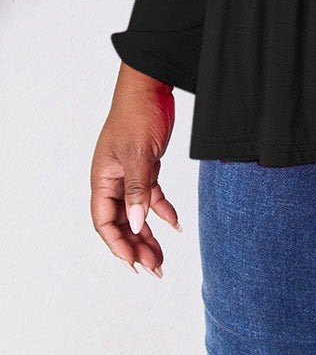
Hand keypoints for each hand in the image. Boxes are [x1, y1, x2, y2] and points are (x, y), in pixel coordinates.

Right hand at [90, 64, 181, 279]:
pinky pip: (151, 196)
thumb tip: (134, 224)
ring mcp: (130, 174)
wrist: (151, 86)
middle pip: (121, 222)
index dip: (117, 244)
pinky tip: (175, 224)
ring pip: (137, 213)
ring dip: (148, 234)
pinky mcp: (147, 166)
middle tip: (154, 268)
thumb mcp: (138, 153)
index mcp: (103, 178)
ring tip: (162, 257)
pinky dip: (162, 211)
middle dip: (135, 246)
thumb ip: (137, 189)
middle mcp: (113, 180)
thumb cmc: (137, 113)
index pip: (104, 221)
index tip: (133, 264)